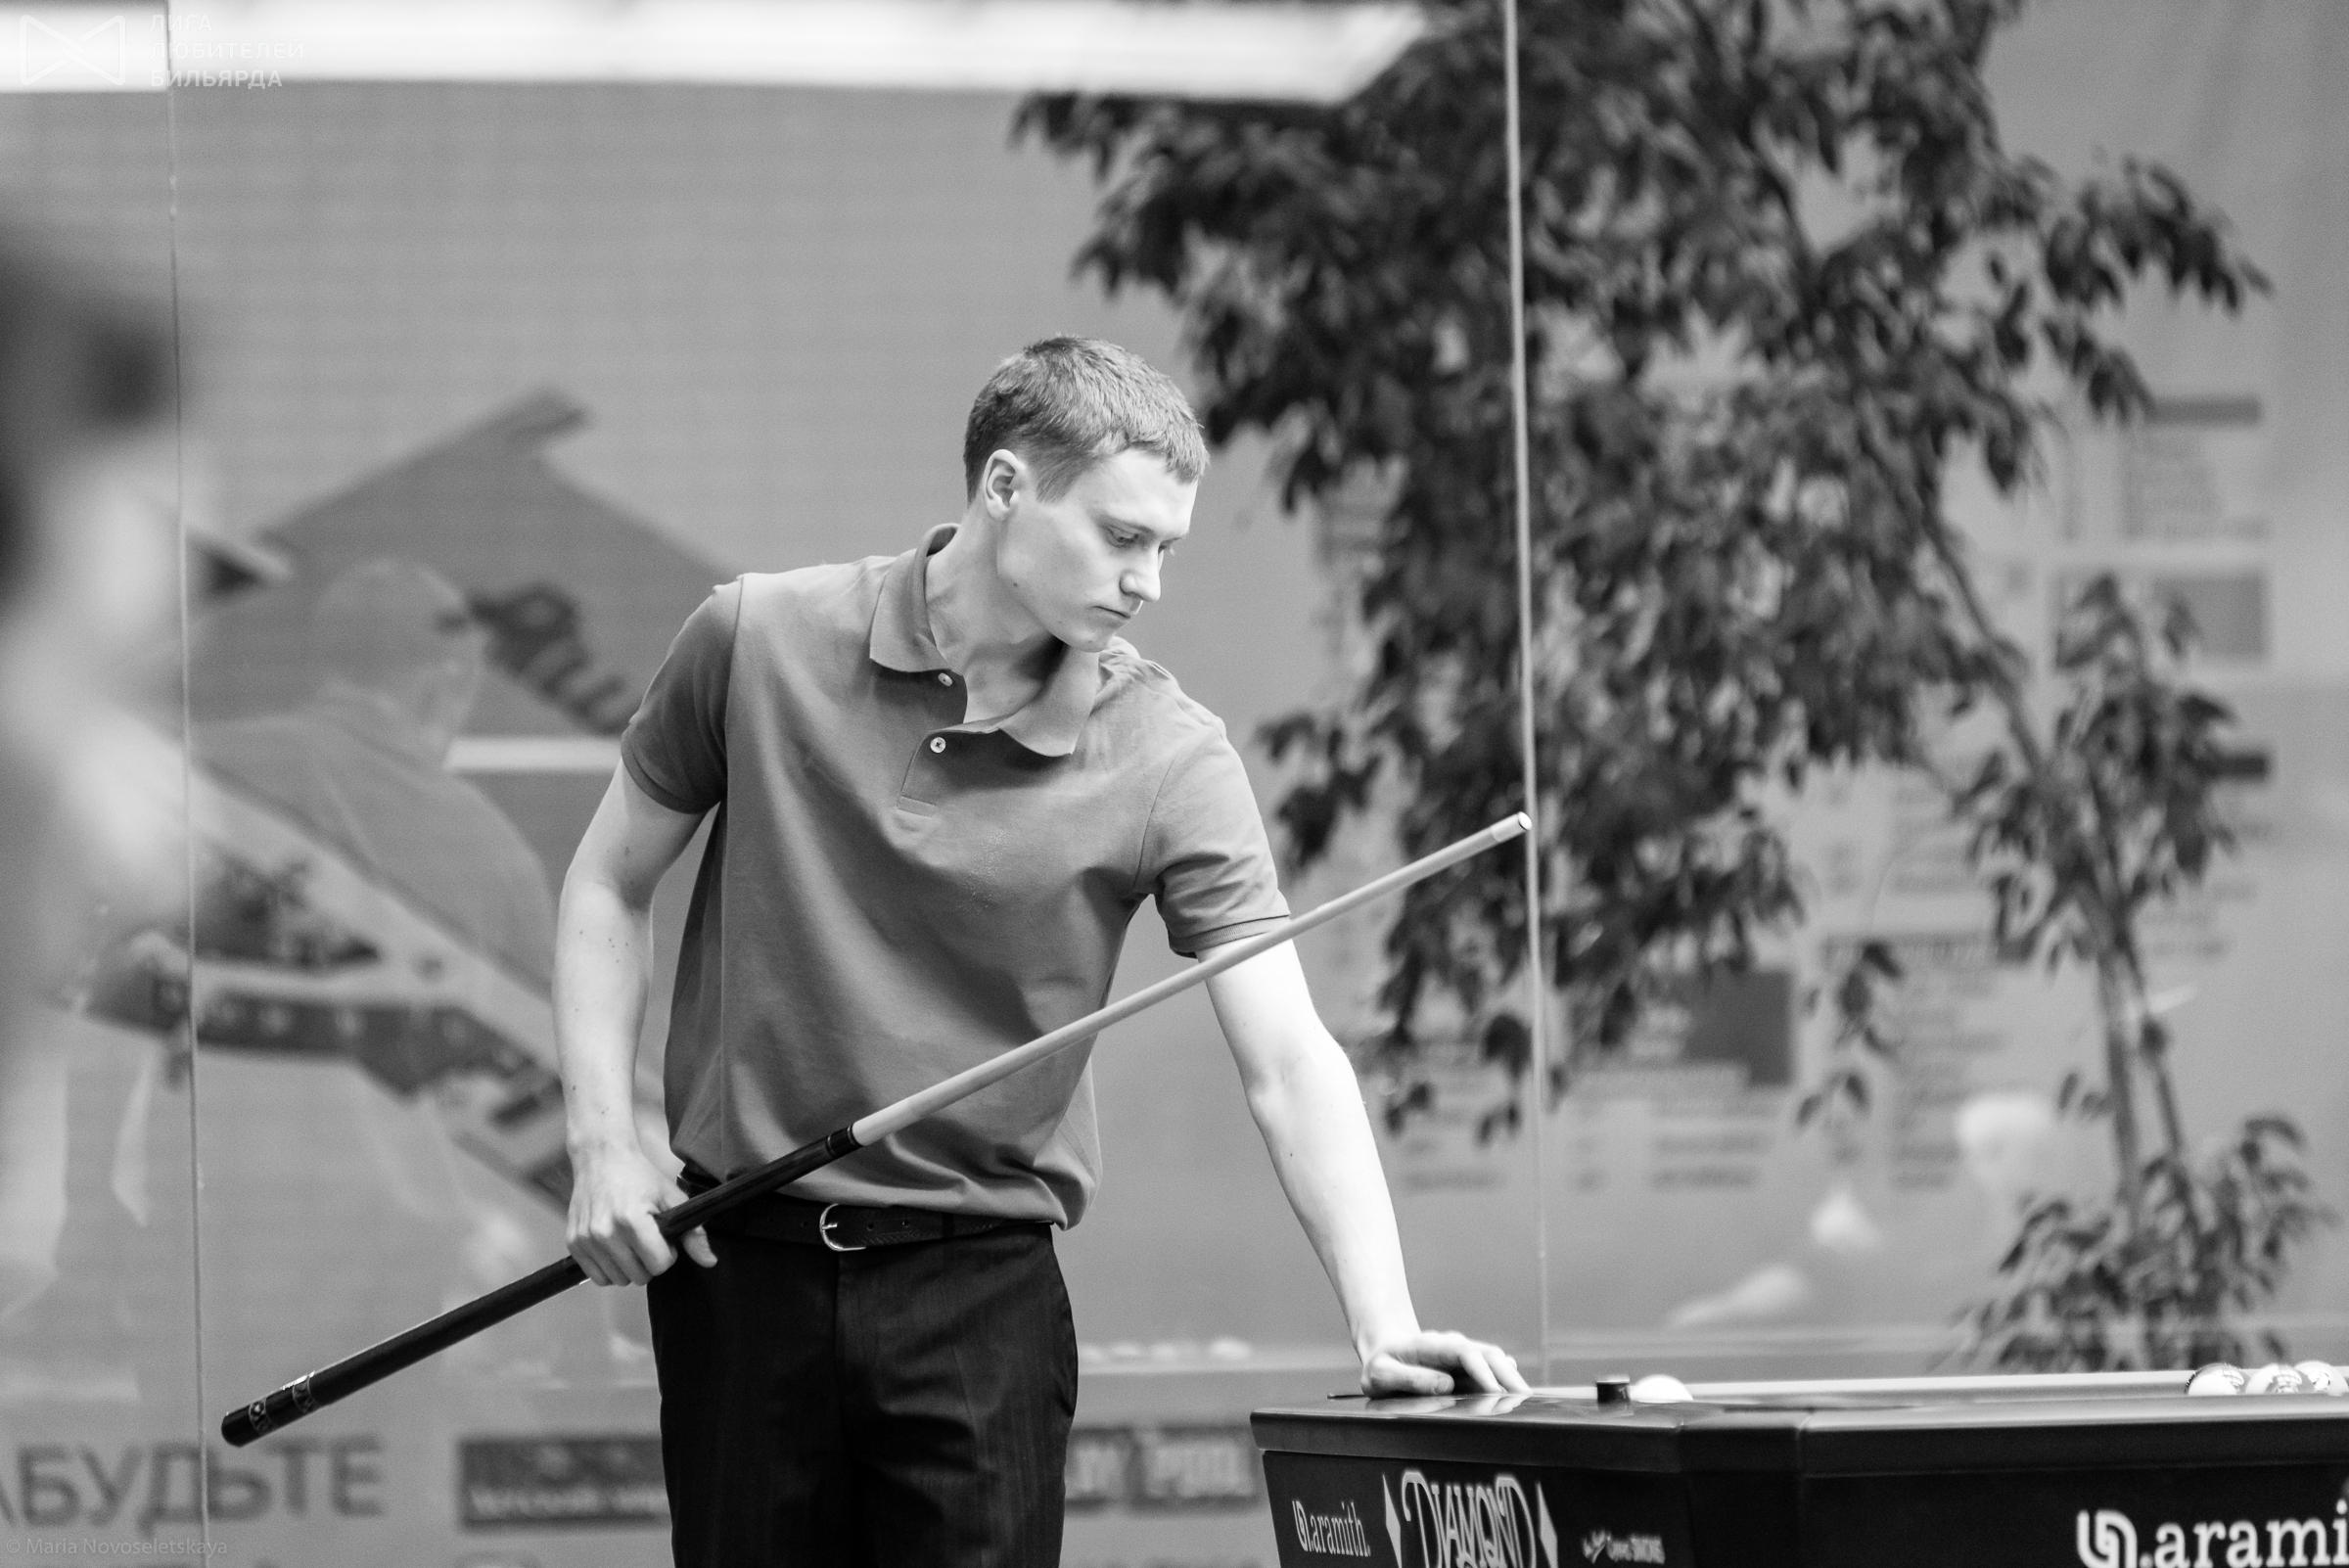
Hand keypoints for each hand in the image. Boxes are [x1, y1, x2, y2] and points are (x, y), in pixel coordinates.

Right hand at [565, 1144, 715, 1285]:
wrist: (601, 1158)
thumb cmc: (639, 1176)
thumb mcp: (672, 1197)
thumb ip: (693, 1232)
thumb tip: (710, 1262)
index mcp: (632, 1220)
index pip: (660, 1265)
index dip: (668, 1253)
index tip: (663, 1237)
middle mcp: (605, 1232)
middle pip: (640, 1276)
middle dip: (650, 1262)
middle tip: (648, 1238)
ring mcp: (586, 1240)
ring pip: (619, 1280)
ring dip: (630, 1267)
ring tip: (631, 1241)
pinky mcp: (574, 1244)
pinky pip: (598, 1277)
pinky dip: (610, 1269)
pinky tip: (616, 1248)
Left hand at [1361, 1330, 1529, 1396]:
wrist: (1385, 1350)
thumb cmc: (1381, 1365)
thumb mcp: (1382, 1374)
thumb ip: (1410, 1378)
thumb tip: (1446, 1385)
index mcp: (1431, 1346)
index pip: (1463, 1352)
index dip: (1481, 1370)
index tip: (1494, 1390)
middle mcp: (1452, 1346)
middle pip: (1487, 1354)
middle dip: (1506, 1373)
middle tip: (1524, 1397)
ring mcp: (1462, 1356)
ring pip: (1494, 1360)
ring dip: (1511, 1377)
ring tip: (1527, 1398)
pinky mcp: (1467, 1367)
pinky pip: (1491, 1370)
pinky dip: (1506, 1378)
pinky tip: (1517, 1390)